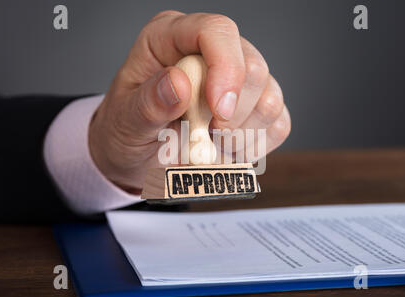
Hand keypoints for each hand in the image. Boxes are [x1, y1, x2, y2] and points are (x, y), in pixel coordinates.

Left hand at [89, 11, 290, 193]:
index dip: (226, 68)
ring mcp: (237, 80)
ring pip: (271, 99)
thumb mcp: (125, 120)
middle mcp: (210, 53)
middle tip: (201, 135)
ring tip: (208, 143)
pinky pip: (278, 124)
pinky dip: (254, 146)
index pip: (216, 31)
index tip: (219, 112)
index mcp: (172, 38)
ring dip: (240, 134)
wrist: (138, 157)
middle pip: (252, 68)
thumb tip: (179, 84)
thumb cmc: (127, 130)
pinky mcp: (254, 108)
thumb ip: (148, 103)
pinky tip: (226, 149)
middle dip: (230, 114)